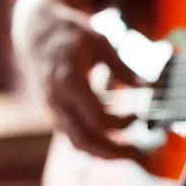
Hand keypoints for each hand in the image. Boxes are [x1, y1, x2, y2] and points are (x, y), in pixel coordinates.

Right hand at [13, 0, 144, 159]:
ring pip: (76, 143)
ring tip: (128, 151)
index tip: (140, 115)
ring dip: (103, 151)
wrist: (36, 31)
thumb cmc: (70, 33)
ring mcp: (51, 109)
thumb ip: (123, 68)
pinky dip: (93, 142)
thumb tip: (149, 85)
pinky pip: (72, 135)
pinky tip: (112, 139)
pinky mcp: (53, 112)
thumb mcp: (100, 42)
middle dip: (112, 153)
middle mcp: (56, 100)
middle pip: (84, 141)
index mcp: (68, 82)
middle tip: (137, 155)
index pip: (97, 119)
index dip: (122, 123)